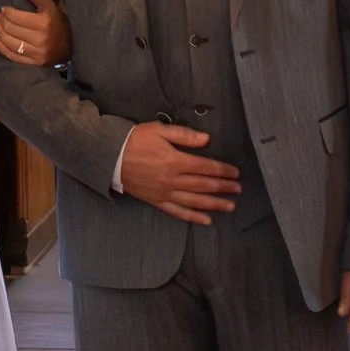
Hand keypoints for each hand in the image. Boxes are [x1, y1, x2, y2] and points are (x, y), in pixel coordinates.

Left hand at [0, 0, 70, 66]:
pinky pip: (13, 56)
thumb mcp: (48, 5)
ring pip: (10, 43)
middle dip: (1, 21)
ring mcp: (37, 53)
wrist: (70, 45)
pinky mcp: (34, 63)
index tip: (3, 9)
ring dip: (0, 33)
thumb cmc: (57, 22)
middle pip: (11, 29)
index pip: (16, 16)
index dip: (6, 12)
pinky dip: (1, 48)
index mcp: (44, 23)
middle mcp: (40, 39)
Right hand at [119, 123, 241, 221]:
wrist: (110, 157)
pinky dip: (193, 217)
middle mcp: (172, 180)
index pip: (205, 167)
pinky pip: (178, 212)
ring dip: (214, 204)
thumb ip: (184, 135)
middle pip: (203, 185)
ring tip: (230, 206)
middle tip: (238, 189)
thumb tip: (206, 140)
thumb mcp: (159, 130)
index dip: (222, 170)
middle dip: (223, 187)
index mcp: (174, 161)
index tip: (235, 173)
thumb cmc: (135, 140)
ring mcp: (164, 193)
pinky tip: (207, 220)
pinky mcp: (157, 201)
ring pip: (195, 201)